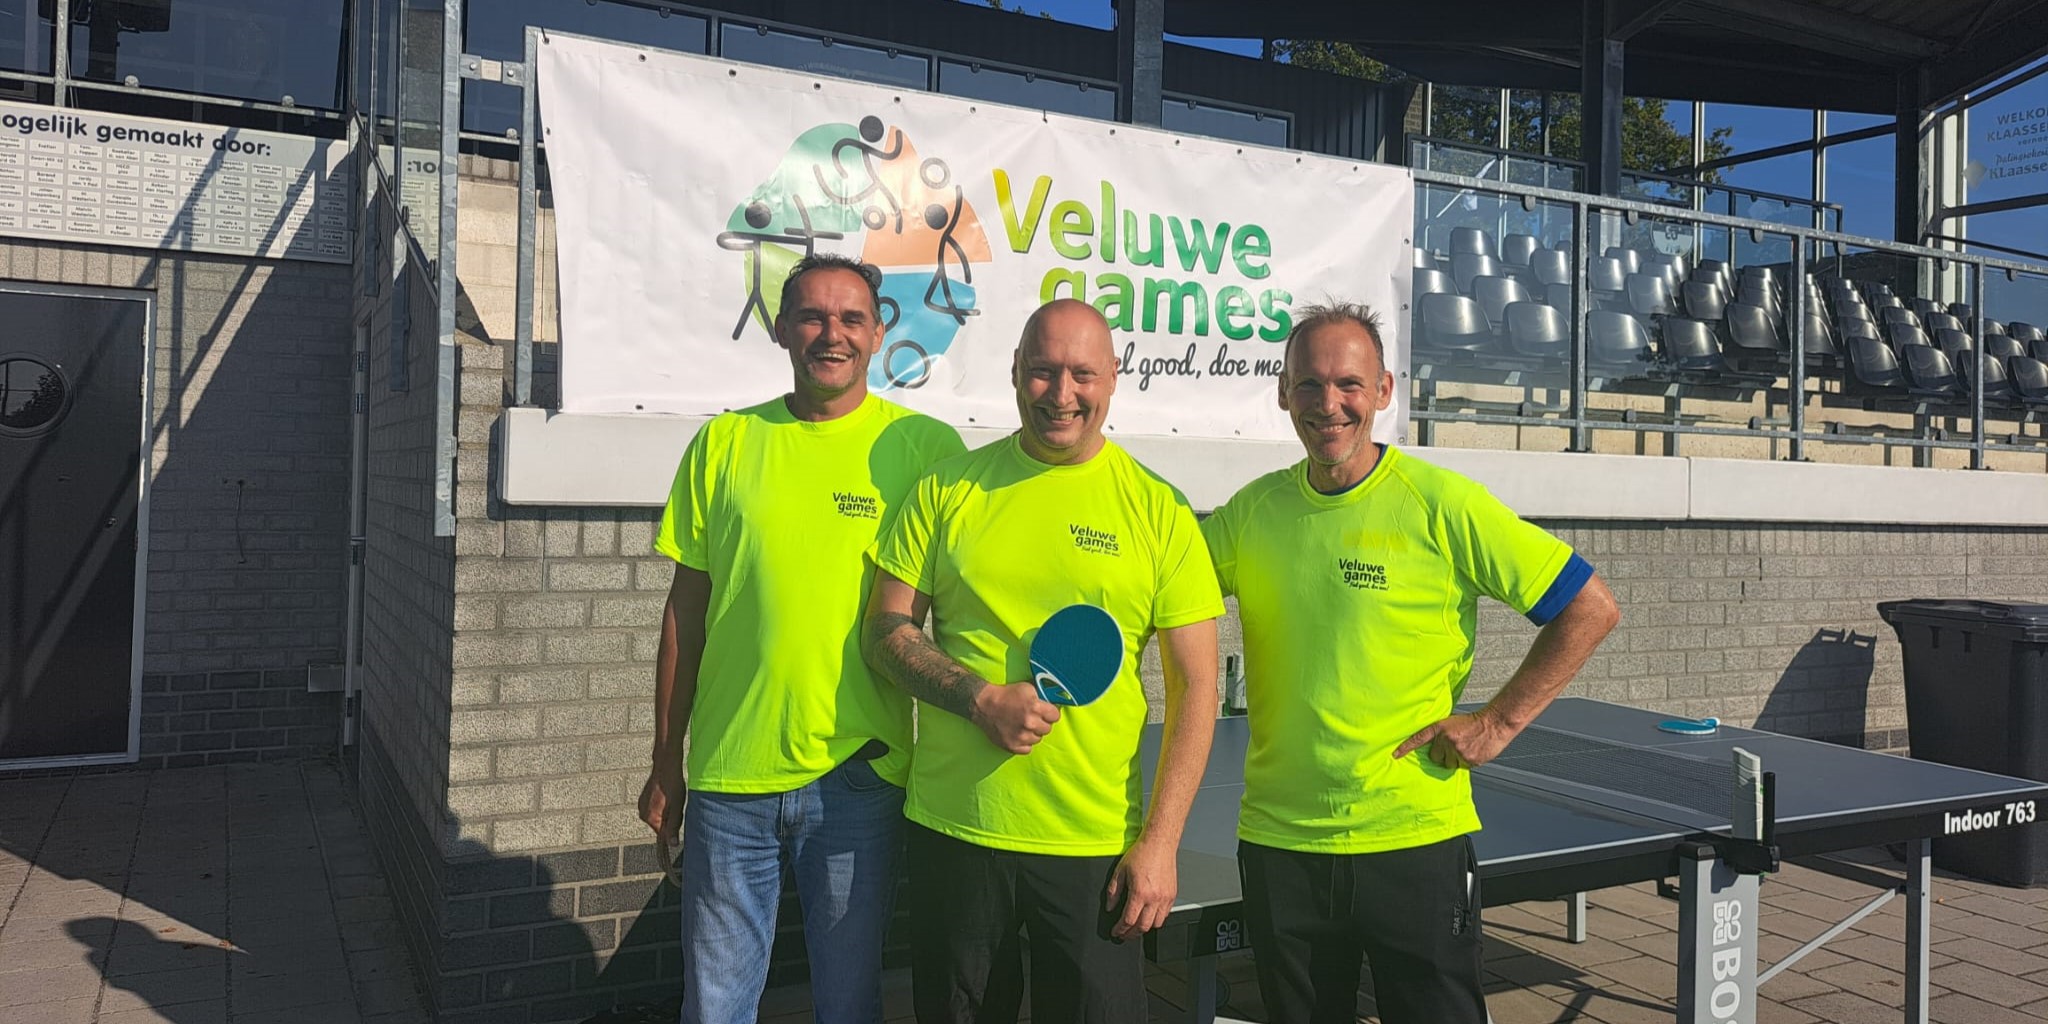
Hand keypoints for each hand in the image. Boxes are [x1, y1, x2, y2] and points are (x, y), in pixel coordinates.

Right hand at [638, 757, 686, 844]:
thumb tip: (672, 844)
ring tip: (672, 799)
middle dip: (670, 819)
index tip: (677, 816)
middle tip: (676, 805)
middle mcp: (642, 814)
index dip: (673, 828)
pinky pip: (655, 809)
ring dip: (666, 812)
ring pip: (658, 817)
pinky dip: (662, 805)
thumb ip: (673, 827)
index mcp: (649, 818)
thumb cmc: (673, 785)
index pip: (662, 835)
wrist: (665, 766)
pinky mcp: (643, 799)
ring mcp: (641, 806)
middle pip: (660, 826)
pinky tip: (667, 795)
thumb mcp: (677, 808)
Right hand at [970, 681, 1060, 754]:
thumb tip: (1056, 702)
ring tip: (1022, 725)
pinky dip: (1024, 743)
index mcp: (1034, 707)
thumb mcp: (1027, 688)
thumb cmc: (1006, 695)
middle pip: (1047, 729)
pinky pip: (1028, 749)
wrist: (984, 705)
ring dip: (1033, 733)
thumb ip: (1043, 697)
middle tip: (1032, 718)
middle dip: (1041, 723)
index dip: (1050, 713)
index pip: (1055, 716)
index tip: (1045, 712)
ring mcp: (1021, 736)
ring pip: (1037, 739)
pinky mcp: (1012, 746)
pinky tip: (1018, 734)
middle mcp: (1029, 723)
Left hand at [1104, 834, 1177, 940]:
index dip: (1120, 929)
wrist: (1160, 843)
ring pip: (1156, 924)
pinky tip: (1149, 916)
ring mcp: (1165, 897)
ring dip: (1145, 928)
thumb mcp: (1120, 871)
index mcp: (1140, 893)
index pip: (1129, 920)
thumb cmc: (1142, 853)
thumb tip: (1109, 906)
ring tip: (1136, 927)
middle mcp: (1154, 898)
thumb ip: (1113, 891)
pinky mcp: (1172, 895)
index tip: (1116, 932)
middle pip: (1143, 927)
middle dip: (1131, 934)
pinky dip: (1156, 919)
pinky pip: (1165, 915)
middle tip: (1124, 934)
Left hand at [1393, 710, 1515, 769]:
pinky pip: (1462, 767)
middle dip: (1442, 755)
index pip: (1418, 738)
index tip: (1395, 755)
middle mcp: (1446, 740)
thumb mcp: (1452, 723)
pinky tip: (1473, 751)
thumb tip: (1434, 748)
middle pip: (1435, 757)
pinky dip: (1466, 762)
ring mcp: (1457, 751)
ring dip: (1455, 759)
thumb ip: (1442, 735)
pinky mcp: (1469, 760)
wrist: (1494, 722)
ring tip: (1465, 748)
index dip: (1406, 747)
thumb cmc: (1474, 722)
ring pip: (1449, 764)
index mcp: (1440, 728)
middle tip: (1453, 747)